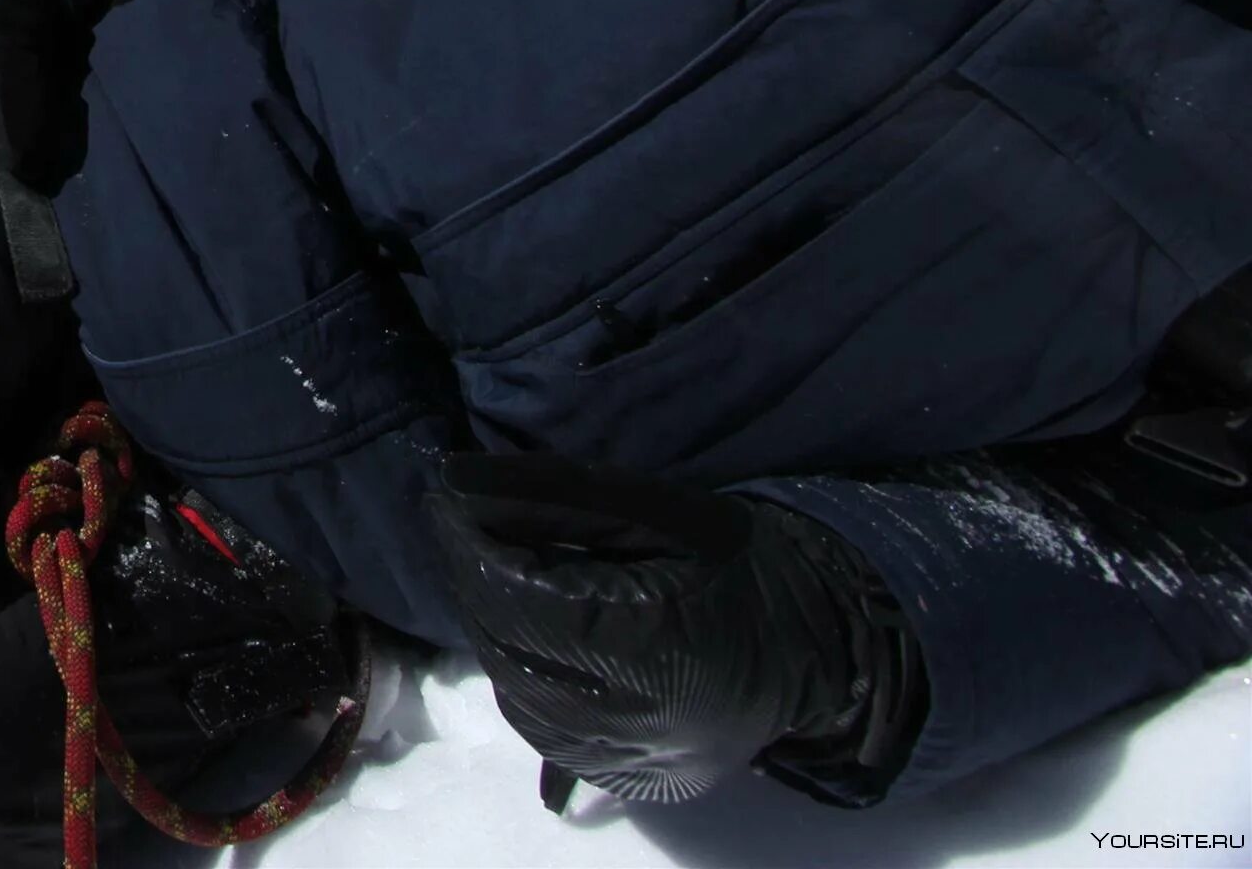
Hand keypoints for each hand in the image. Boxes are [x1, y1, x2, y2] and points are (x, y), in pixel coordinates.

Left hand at [429, 454, 916, 807]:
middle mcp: (631, 723)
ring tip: (499, 569)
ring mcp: (621, 760)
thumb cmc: (734, 565)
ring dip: (489, 621)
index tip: (446, 496)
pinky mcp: (615, 775)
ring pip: (509, 686)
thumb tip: (451, 477)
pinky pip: (533, 719)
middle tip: (465, 522)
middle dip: (474, 577)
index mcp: (654, 651)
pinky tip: (526, 625)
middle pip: (506, 643)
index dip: (472, 544)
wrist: (806, 651)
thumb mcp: (655, 510)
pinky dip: (515, 665)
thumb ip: (551, 493)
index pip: (522, 598)